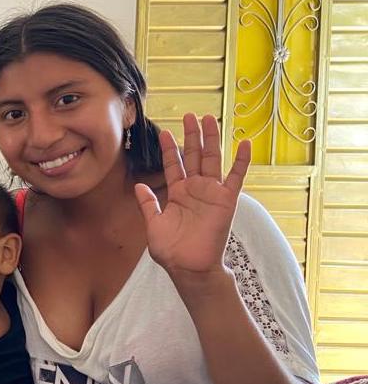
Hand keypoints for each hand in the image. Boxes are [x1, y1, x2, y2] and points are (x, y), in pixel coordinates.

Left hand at [134, 114, 250, 289]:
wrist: (189, 268)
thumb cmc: (172, 251)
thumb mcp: (153, 224)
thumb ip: (148, 204)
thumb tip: (139, 185)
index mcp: (177, 194)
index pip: (174, 165)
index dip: (170, 149)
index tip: (165, 132)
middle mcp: (195, 190)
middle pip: (195, 156)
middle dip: (192, 136)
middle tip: (190, 115)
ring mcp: (211, 193)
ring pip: (213, 160)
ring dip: (211, 140)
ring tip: (210, 119)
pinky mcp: (226, 200)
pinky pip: (236, 177)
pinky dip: (241, 161)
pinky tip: (244, 143)